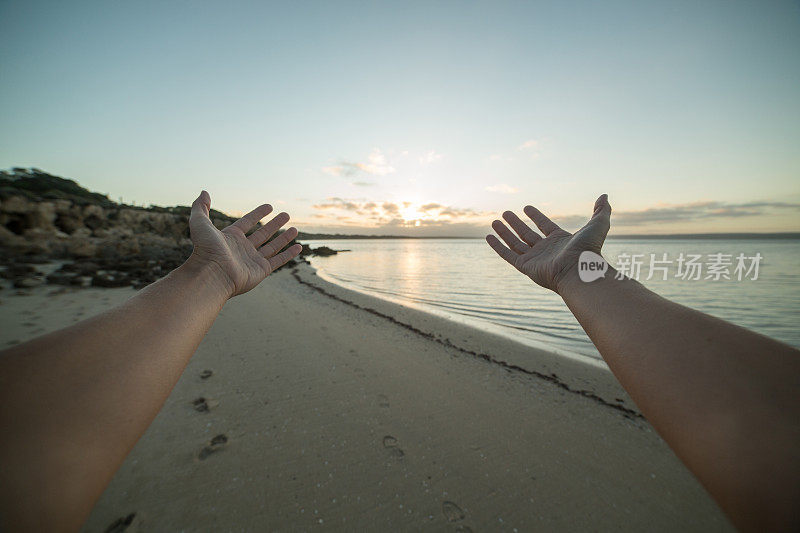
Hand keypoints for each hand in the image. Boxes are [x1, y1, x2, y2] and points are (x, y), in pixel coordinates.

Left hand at [187, 191, 301, 297]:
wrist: (211, 274)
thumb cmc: (205, 250)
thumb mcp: (200, 223)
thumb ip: (201, 207)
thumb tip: (204, 192)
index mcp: (231, 237)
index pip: (248, 222)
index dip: (258, 213)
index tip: (269, 206)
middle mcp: (243, 249)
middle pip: (262, 233)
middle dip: (274, 224)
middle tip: (286, 215)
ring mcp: (253, 260)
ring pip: (272, 246)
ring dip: (284, 238)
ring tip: (295, 229)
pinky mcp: (261, 271)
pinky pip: (278, 260)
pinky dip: (289, 254)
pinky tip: (299, 247)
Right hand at [486, 194, 610, 293]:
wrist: (580, 270)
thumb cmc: (589, 249)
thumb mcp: (598, 225)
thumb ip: (601, 210)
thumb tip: (604, 196)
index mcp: (560, 241)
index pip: (544, 226)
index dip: (536, 216)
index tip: (526, 208)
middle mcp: (546, 250)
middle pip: (527, 234)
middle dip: (516, 224)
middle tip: (505, 213)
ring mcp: (535, 259)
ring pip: (515, 243)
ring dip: (504, 232)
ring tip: (494, 221)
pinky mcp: (525, 267)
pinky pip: (508, 255)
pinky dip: (498, 246)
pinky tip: (489, 237)